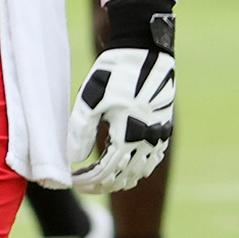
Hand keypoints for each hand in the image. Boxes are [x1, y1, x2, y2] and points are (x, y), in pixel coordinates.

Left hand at [70, 0, 174, 192]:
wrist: (145, 52)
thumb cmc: (113, 74)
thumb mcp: (90, 100)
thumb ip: (80, 132)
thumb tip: (75, 160)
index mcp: (127, 136)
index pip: (105, 171)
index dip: (88, 180)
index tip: (73, 181)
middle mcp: (147, 140)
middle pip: (123, 177)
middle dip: (101, 185)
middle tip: (84, 186)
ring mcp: (159, 135)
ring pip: (140, 172)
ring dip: (121, 180)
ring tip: (102, 182)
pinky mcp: (165, 127)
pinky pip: (153, 159)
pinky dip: (139, 169)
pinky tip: (126, 168)